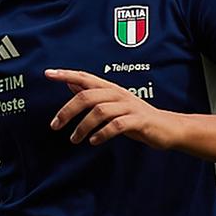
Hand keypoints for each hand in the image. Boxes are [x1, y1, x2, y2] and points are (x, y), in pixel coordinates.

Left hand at [44, 71, 175, 148]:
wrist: (168, 128)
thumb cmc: (136, 117)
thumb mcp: (113, 104)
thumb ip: (92, 94)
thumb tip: (71, 83)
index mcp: (111, 89)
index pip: (85, 77)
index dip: (66, 74)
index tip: (47, 73)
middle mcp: (118, 94)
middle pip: (87, 96)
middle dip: (67, 111)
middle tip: (55, 126)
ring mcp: (129, 107)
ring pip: (99, 111)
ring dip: (83, 127)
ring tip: (74, 139)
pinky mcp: (138, 121)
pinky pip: (117, 125)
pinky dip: (102, 133)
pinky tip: (94, 141)